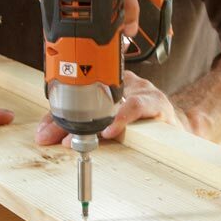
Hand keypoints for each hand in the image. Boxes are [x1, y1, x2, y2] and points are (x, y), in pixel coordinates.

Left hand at [34, 70, 193, 144]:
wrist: (177, 131)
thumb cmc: (142, 125)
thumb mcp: (105, 124)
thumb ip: (76, 128)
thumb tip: (43, 136)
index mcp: (109, 84)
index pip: (76, 95)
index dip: (57, 113)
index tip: (43, 132)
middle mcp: (124, 83)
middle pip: (90, 98)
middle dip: (70, 120)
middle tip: (54, 136)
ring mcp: (141, 91)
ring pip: (111, 102)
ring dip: (93, 122)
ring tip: (79, 137)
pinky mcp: (157, 103)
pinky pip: (137, 107)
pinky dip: (121, 119)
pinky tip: (110, 131)